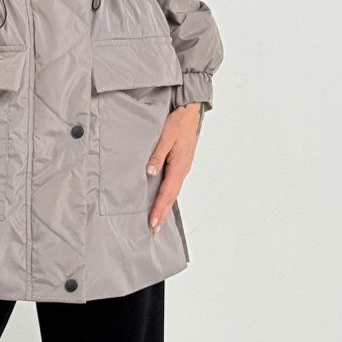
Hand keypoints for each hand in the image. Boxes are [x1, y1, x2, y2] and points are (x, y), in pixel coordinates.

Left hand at [146, 105, 202, 232]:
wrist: (191, 113)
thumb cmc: (178, 123)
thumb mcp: (165, 136)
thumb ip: (157, 155)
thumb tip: (150, 172)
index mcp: (179, 165)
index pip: (167, 192)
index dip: (159, 208)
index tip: (152, 222)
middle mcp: (183, 170)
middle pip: (171, 196)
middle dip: (162, 213)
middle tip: (154, 229)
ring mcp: (183, 168)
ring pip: (173, 192)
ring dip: (165, 206)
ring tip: (157, 220)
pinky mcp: (182, 164)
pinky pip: (174, 184)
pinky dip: (168, 196)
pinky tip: (163, 200)